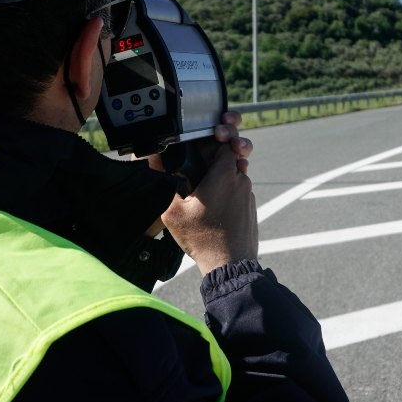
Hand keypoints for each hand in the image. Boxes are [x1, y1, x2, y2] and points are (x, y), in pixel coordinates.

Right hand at [157, 111, 257, 274]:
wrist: (230, 265)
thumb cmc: (204, 238)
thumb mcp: (173, 211)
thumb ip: (163, 181)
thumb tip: (151, 159)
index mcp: (223, 174)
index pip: (225, 140)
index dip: (214, 136)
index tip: (204, 140)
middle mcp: (240, 180)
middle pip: (231, 154)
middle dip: (216, 153)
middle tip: (201, 161)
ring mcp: (248, 194)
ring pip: (235, 172)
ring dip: (221, 173)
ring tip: (203, 185)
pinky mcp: (250, 207)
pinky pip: (239, 189)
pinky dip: (227, 189)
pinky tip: (212, 202)